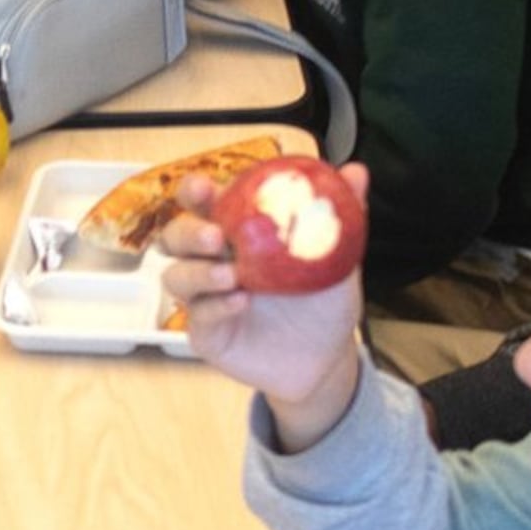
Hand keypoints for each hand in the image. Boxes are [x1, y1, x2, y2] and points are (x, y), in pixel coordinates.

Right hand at [158, 168, 372, 443]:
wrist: (328, 357)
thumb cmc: (323, 302)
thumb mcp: (337, 257)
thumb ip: (339, 216)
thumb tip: (355, 172)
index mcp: (237, 232)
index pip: (203, 203)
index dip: (196, 191)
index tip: (207, 187)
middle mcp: (213, 261)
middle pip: (176, 236)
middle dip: (188, 231)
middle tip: (216, 236)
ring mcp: (205, 298)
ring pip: (176, 276)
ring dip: (198, 271)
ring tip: (231, 276)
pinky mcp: (206, 333)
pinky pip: (197, 315)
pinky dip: (215, 306)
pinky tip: (240, 302)